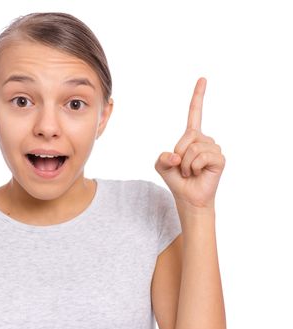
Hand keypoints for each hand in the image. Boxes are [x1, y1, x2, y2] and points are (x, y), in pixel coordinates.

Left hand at [155, 78, 225, 208]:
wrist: (188, 197)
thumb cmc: (176, 179)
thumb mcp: (161, 165)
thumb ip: (162, 157)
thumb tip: (178, 156)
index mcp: (191, 137)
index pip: (194, 113)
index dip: (198, 96)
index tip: (202, 78)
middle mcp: (204, 139)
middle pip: (186, 137)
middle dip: (178, 155)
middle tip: (183, 168)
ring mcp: (213, 148)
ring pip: (192, 149)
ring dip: (185, 164)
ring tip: (190, 172)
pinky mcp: (219, 159)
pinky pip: (201, 156)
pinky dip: (194, 167)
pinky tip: (198, 173)